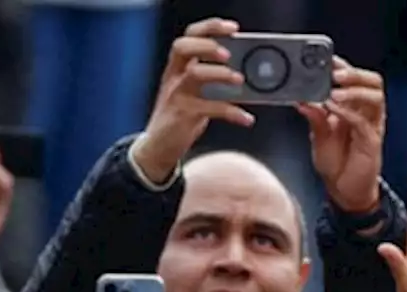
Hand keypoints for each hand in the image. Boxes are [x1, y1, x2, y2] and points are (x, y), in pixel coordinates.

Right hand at [132, 18, 253, 185]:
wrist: (159, 146)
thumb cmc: (181, 116)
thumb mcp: (193, 93)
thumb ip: (212, 80)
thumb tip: (244, 73)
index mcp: (178, 68)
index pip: (190, 37)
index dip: (210, 28)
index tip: (233, 28)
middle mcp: (174, 77)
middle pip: (183, 47)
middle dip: (207, 45)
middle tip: (228, 53)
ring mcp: (177, 95)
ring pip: (195, 74)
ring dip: (220, 74)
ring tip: (239, 80)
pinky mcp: (184, 115)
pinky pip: (210, 109)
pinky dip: (232, 113)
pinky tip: (246, 118)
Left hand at [301, 57, 384, 215]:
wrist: (343, 192)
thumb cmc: (336, 165)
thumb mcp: (318, 137)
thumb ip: (314, 117)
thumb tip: (302, 99)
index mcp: (355, 108)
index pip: (356, 80)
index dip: (345, 67)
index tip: (328, 61)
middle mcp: (366, 115)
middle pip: (373, 83)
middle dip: (355, 74)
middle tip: (336, 72)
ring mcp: (371, 128)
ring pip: (375, 98)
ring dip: (354, 91)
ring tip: (334, 91)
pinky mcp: (371, 143)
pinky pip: (364, 122)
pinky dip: (348, 112)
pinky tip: (333, 108)